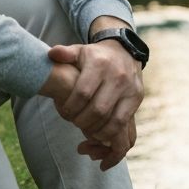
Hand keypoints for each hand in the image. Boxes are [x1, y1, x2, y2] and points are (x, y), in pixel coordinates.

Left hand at [46, 40, 143, 168]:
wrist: (125, 52)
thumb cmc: (96, 56)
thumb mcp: (80, 51)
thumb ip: (65, 54)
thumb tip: (52, 54)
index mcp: (99, 65)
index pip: (83, 92)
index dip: (71, 107)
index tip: (64, 113)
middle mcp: (117, 77)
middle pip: (98, 109)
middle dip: (83, 121)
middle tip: (74, 123)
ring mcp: (129, 89)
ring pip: (113, 121)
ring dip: (97, 132)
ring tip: (86, 132)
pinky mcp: (136, 99)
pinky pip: (124, 124)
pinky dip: (111, 135)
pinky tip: (100, 138)